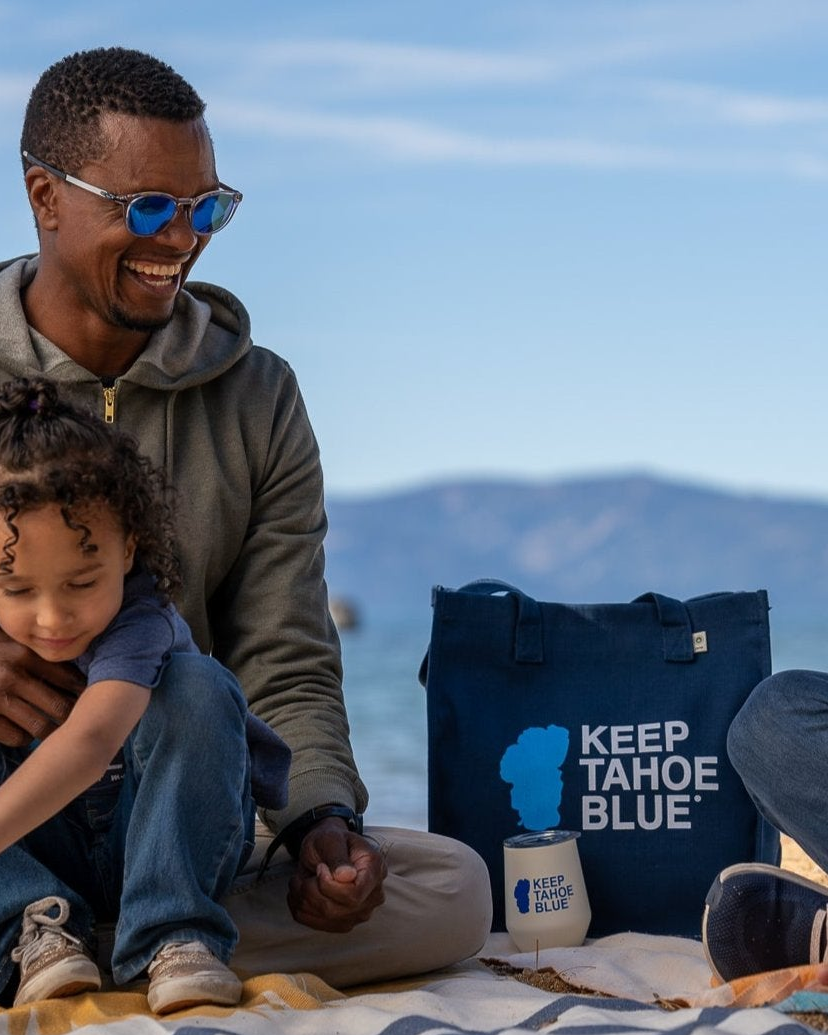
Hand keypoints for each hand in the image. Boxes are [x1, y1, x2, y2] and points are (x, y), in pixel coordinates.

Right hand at [0, 632, 83, 746]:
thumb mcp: (9, 643)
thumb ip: (33, 652)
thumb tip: (74, 667)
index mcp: (23, 655)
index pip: (69, 677)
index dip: (85, 692)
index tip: (95, 698)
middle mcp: (13, 677)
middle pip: (61, 706)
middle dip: (75, 717)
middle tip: (84, 722)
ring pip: (42, 727)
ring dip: (52, 731)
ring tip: (59, 731)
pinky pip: (18, 738)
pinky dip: (26, 738)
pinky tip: (26, 732)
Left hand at [286, 817, 386, 931]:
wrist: (326, 851)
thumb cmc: (330, 841)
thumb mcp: (331, 839)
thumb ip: (338, 856)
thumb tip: (347, 876)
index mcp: (375, 869)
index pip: (354, 895)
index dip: (329, 886)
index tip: (320, 868)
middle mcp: (373, 895)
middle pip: (336, 909)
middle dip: (310, 892)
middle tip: (304, 874)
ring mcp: (361, 912)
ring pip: (325, 918)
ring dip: (303, 899)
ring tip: (300, 881)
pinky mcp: (345, 923)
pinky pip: (316, 924)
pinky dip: (301, 909)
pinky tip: (301, 893)